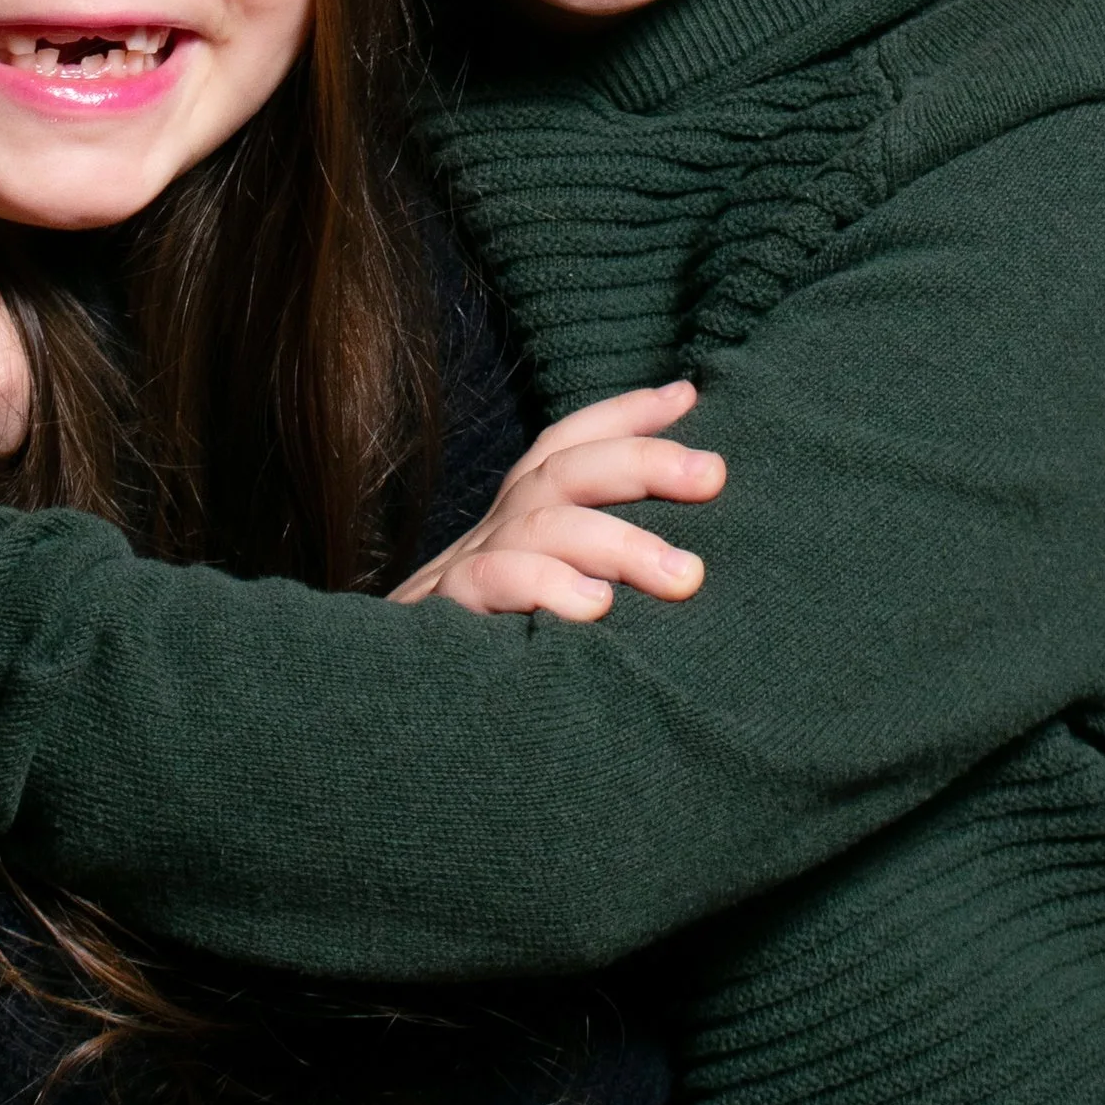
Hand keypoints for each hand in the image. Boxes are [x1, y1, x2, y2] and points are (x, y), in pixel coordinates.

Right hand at [391, 382, 722, 622]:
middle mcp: (495, 531)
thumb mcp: (549, 599)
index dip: (623, 415)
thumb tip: (691, 562)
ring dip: (617, 542)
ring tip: (682, 575)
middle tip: (712, 475)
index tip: (686, 396)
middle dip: (642, 462)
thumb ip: (598, 568)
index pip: (567, 447)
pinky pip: (491, 580)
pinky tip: (596, 610)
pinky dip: (546, 585)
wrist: (392, 708)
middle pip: (563, 470)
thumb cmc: (495, 655)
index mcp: (520, 519)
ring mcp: (465, 569)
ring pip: (540, 525)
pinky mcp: (443, 616)